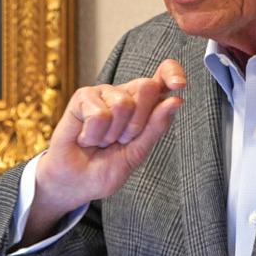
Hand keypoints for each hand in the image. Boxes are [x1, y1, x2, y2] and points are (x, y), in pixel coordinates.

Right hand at [22, 59, 185, 241]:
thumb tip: (176, 99)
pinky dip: (94, 135)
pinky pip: (99, 114)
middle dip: (138, 124)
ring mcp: (104, 93)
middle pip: (147, 88)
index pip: (163, 78)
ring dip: (113, 134)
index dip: (173, 73)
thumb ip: (156, 126)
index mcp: (145, 105)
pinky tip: (86, 138)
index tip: (179, 84)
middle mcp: (126, 93)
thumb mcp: (138, 152)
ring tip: (102, 141)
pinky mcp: (83, 96)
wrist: (76, 182)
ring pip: (123, 104)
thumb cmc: (106, 167)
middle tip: (122, 140)